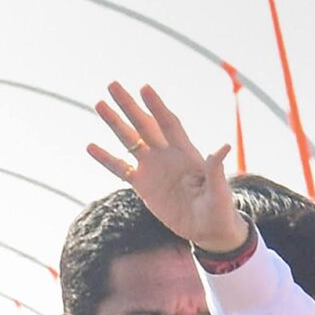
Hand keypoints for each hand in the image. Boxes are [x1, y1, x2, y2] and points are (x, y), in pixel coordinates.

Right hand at [86, 82, 248, 252]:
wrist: (208, 230)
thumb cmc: (219, 208)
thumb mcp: (219, 190)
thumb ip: (215, 169)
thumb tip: (224, 147)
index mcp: (186, 153)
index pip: (169, 124)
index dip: (157, 107)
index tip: (144, 88)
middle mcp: (167, 155)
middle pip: (144, 125)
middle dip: (129, 106)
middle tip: (113, 85)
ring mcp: (153, 168)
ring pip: (130, 141)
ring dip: (115, 123)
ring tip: (99, 104)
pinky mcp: (143, 185)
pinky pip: (120, 169)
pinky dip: (106, 159)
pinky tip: (90, 147)